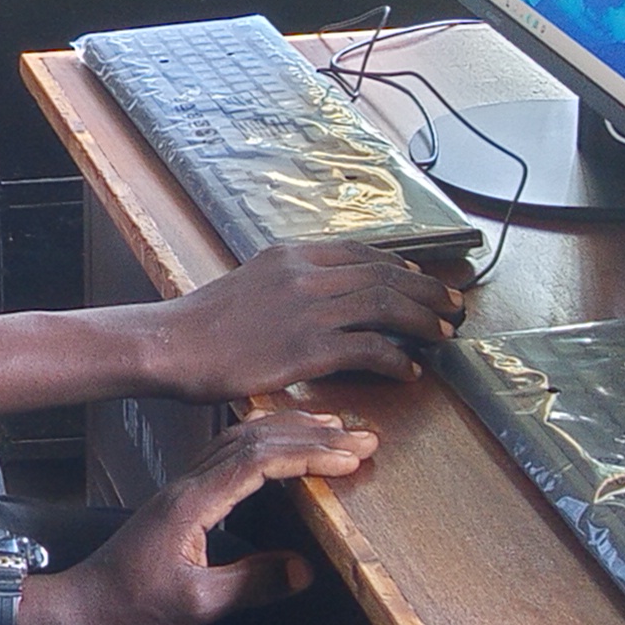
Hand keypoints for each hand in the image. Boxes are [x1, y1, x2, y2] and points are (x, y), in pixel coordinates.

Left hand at [25, 411, 362, 624]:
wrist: (80, 607)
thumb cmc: (130, 610)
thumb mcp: (196, 607)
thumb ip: (250, 585)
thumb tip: (305, 570)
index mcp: (193, 502)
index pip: (259, 462)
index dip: (308, 455)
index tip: (351, 457)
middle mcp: (188, 484)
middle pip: (254, 440)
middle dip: (311, 434)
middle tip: (362, 435)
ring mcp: (183, 487)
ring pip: (240, 441)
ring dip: (289, 432)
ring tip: (335, 430)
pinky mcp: (181, 498)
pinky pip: (228, 454)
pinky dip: (265, 443)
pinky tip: (282, 447)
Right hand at [148, 236, 471, 397]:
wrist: (172, 345)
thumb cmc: (202, 325)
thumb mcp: (249, 285)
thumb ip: (287, 285)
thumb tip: (317, 299)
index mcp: (291, 256)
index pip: (361, 252)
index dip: (400, 267)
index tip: (421, 281)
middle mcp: (305, 274)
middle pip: (384, 275)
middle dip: (425, 292)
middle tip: (452, 307)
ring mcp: (309, 309)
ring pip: (385, 305)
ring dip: (422, 320)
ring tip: (443, 334)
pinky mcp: (308, 347)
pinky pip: (370, 348)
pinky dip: (397, 359)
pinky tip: (409, 371)